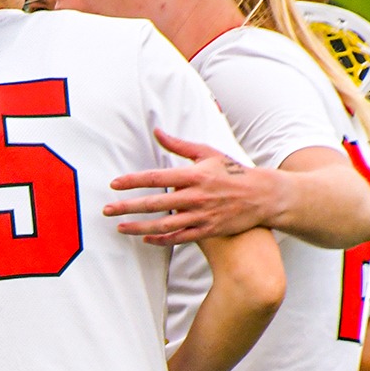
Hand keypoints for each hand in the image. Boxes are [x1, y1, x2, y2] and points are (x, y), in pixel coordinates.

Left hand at [104, 130, 274, 245]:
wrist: (263, 196)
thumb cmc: (233, 172)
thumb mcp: (208, 153)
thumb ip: (179, 145)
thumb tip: (157, 131)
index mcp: (194, 175)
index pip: (156, 177)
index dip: (133, 181)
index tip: (114, 184)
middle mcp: (196, 196)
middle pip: (154, 203)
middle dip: (127, 207)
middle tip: (106, 209)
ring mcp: (202, 215)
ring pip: (163, 224)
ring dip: (139, 226)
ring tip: (119, 227)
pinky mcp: (208, 230)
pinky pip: (179, 237)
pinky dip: (161, 239)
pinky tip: (145, 238)